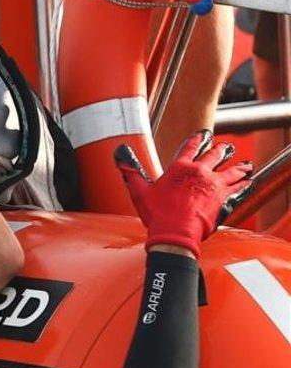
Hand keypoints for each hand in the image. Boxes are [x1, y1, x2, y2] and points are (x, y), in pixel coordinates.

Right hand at [115, 130, 252, 256]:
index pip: (191, 147)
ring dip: (238, 167)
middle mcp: (200, 172)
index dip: (198, 139)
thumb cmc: (157, 214)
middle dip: (222, 150)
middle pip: (215, 155)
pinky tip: (248, 182)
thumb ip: (131, 170)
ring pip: (231, 170)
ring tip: (244, 165)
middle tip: (227, 148)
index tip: (204, 134)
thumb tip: (119, 152)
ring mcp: (214, 185)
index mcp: (180, 168)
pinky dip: (244, 184)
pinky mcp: (224, 198)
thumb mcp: (139, 192)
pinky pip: (238, 188)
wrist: (175, 233)